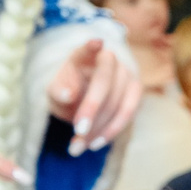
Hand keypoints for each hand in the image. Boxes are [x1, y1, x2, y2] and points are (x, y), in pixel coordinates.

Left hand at [44, 38, 140, 154]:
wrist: (84, 100)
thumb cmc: (67, 91)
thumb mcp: (54, 92)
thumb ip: (57, 91)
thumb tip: (66, 94)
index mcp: (84, 55)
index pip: (87, 49)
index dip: (91, 47)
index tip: (95, 43)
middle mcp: (109, 60)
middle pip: (105, 82)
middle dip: (92, 108)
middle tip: (78, 131)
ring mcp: (127, 74)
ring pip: (119, 101)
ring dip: (100, 126)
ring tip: (79, 146)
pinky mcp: (136, 92)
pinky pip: (128, 113)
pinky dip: (111, 130)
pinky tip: (95, 143)